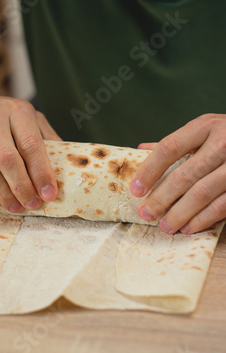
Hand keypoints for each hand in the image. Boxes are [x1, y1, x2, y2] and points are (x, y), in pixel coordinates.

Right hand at [0, 92, 60, 212]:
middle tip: (32, 204)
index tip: (49, 193)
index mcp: (16, 110)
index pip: (31, 144)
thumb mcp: (24, 117)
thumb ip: (45, 137)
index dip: (41, 172)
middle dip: (23, 187)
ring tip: (15, 207)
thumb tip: (65, 167)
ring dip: (4, 194)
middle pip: (9, 160)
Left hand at [130, 114, 225, 233]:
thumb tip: (141, 149)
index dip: (149, 170)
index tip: (135, 189)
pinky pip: (222, 206)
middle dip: (161, 198)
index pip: (169, 148)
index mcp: (206, 125)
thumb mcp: (205, 130)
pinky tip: (188, 227)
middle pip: (185, 175)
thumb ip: (177, 143)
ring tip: (165, 226)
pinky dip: (203, 219)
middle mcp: (223, 142)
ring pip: (202, 193)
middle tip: (146, 213)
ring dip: (180, 213)